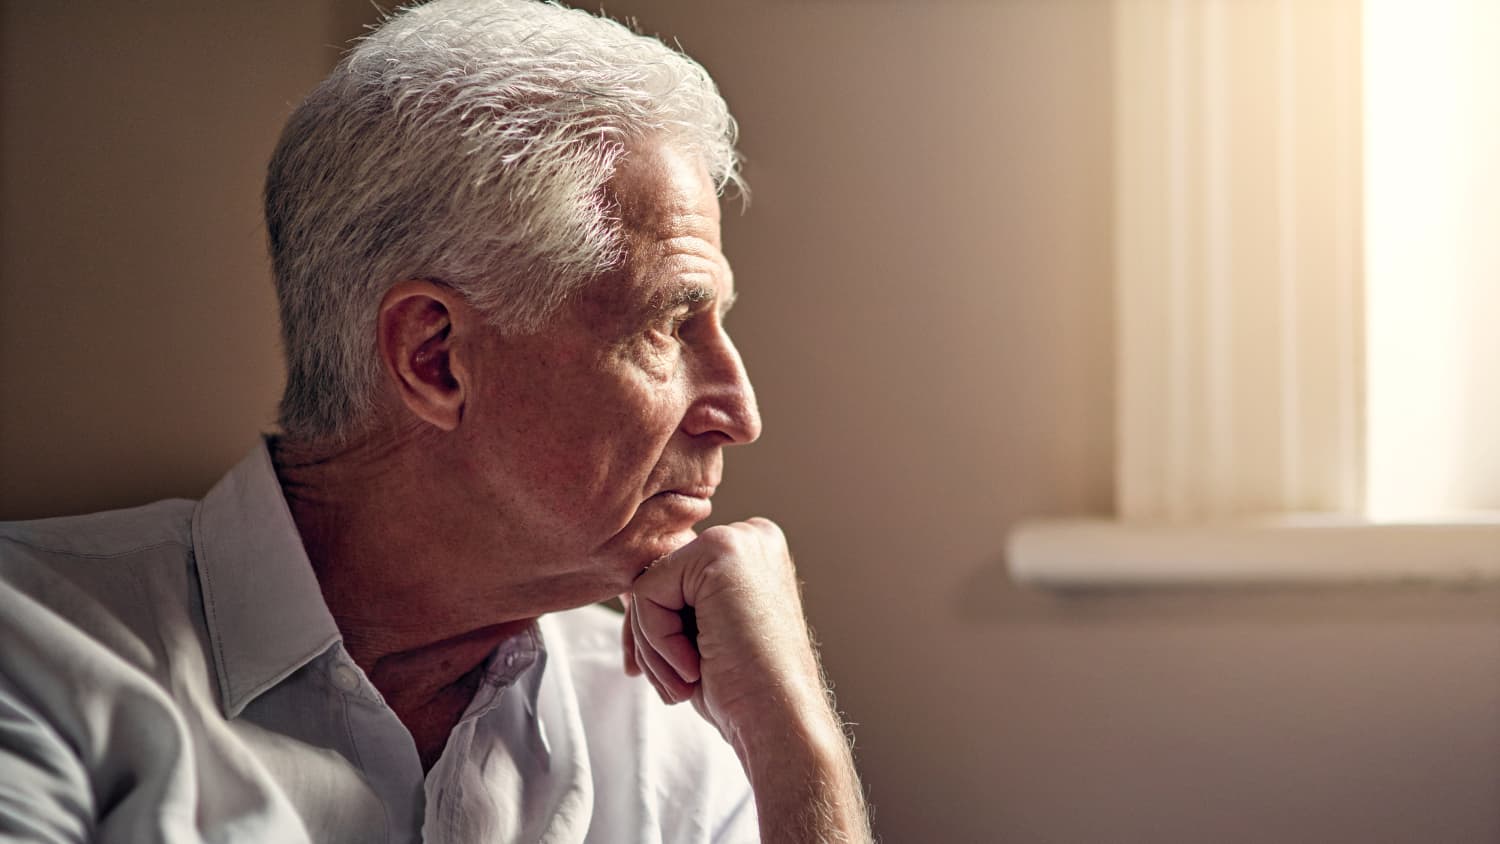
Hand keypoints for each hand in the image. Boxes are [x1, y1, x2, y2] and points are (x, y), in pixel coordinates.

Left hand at [623, 518, 823, 740]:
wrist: (779, 723)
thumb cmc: (743, 693)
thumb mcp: (702, 637)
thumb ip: (672, 603)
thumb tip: (626, 591)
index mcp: (753, 555)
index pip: (673, 579)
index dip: (657, 631)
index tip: (666, 677)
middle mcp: (750, 537)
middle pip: (657, 577)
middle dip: (650, 639)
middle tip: (675, 687)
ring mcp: (738, 538)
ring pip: (647, 586)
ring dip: (654, 648)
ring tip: (688, 682)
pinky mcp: (719, 552)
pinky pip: (647, 592)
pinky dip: (657, 641)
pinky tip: (694, 667)